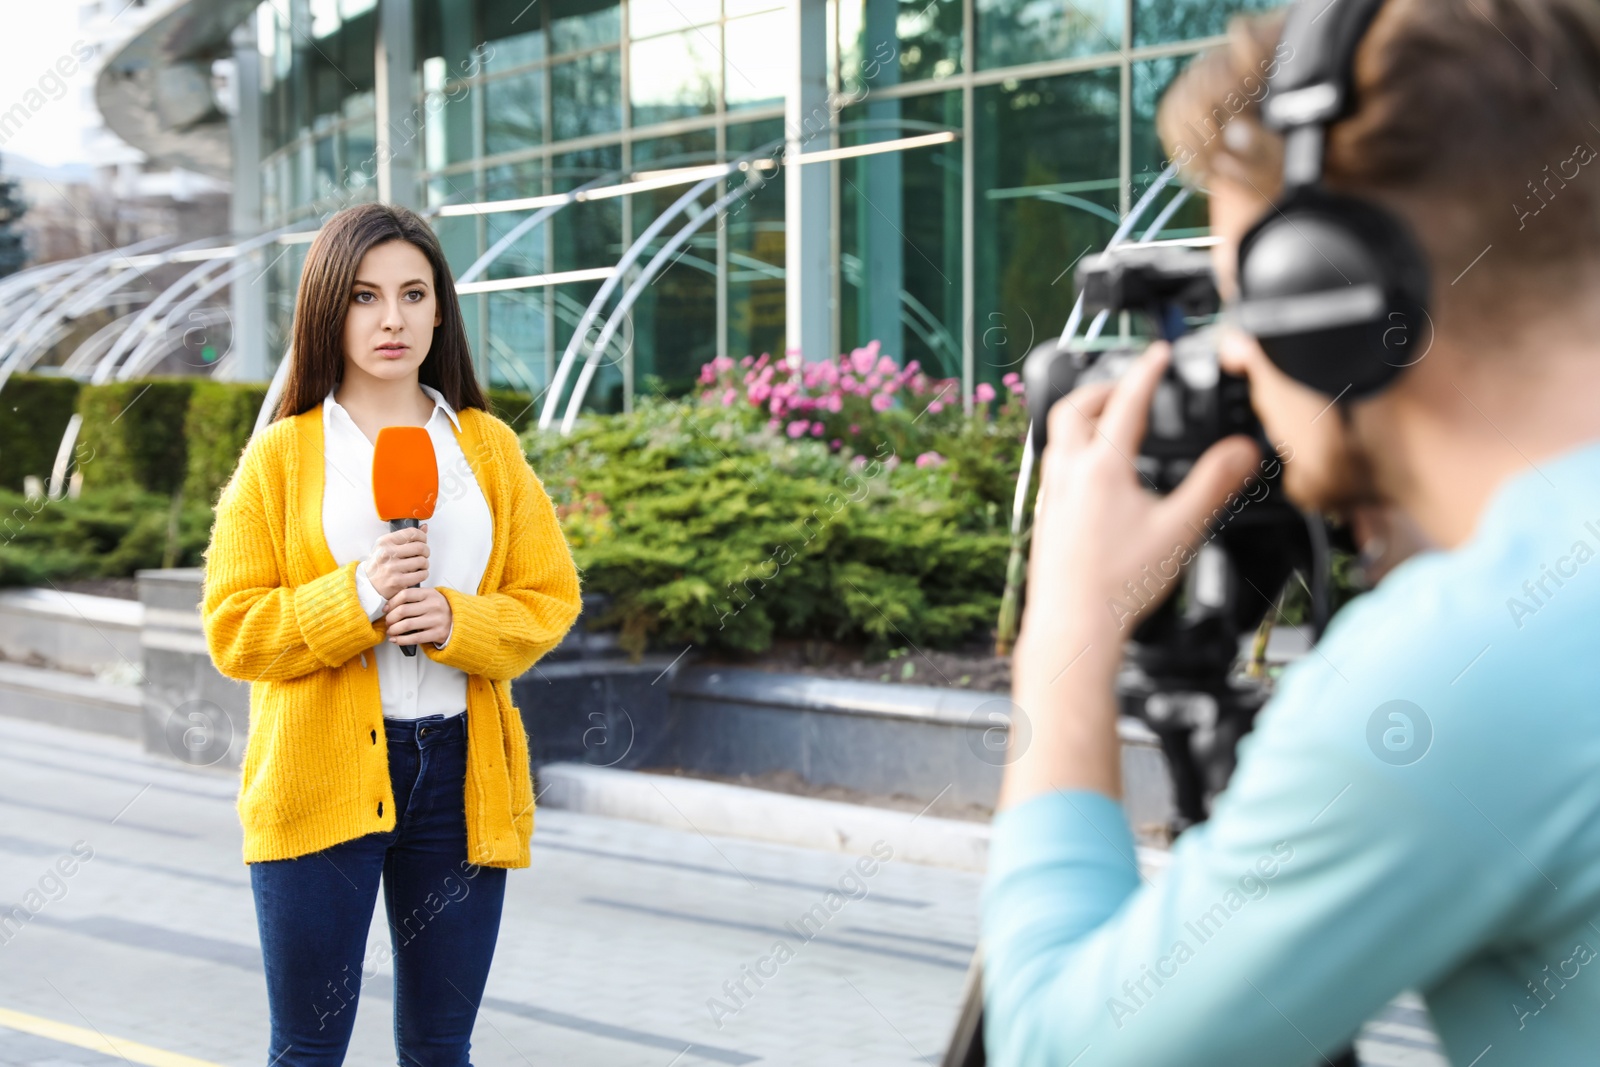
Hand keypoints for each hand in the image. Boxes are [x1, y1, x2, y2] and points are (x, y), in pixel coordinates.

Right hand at [368, 523, 429, 599]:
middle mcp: (387, 553)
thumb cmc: (379, 564)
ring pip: (422, 561)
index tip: (423, 541)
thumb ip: (406, 537)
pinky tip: (418, 574)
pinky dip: (423, 574)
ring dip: (425, 564)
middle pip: (420, 547)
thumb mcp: (387, 547)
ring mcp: (392, 567)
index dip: (422, 536)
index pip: (412, 533)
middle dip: (426, 551)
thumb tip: (424, 527)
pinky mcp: (397, 581)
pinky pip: (421, 575)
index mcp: (385, 542)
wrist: (368, 584)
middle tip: (423, 555)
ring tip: (420, 566)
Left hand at [384, 586, 452, 646]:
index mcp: (430, 593)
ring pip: (406, 625)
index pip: (405, 594)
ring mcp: (436, 620)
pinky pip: (415, 638)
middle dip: (390, 618)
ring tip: (391, 631)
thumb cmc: (440, 609)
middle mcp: (434, 605)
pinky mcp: (437, 633)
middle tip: (387, 622)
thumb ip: (414, 597)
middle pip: (403, 610)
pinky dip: (401, 640)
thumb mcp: (430, 597)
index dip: (391, 603)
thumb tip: (390, 604)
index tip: (386, 609)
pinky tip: (396, 640)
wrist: (459, 621)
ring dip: (394, 630)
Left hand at [1024, 341, 1261, 645]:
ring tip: (1108, 421)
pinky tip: (1091, 474)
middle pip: (1073, 408)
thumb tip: (1243, 451)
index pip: (1126, 403)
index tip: (1158, 354)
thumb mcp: (1181, 530)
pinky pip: (1054, 466)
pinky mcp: (1044, 517)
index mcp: (1101, 468)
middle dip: (1102, 388)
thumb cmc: (1119, 584)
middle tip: (1127, 385)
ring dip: (1082, 417)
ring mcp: (1050, 495)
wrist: (1073, 626)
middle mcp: (1068, 474)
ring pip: (1057, 437)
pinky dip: (1073, 450)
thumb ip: (1214, 485)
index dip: (1147, 371)